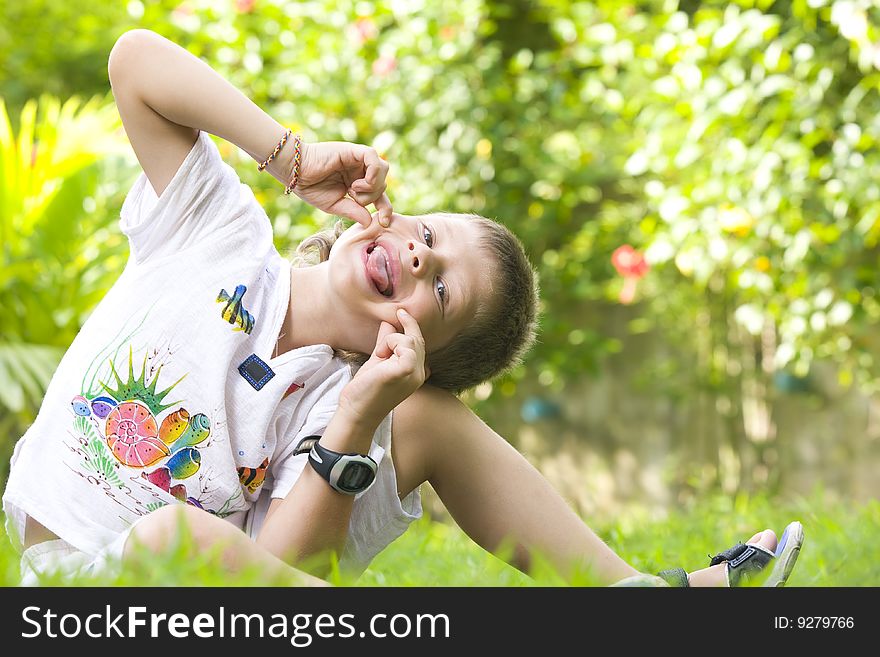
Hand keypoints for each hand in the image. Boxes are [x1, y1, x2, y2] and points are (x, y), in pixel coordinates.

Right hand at [293, 141, 392, 226]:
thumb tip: (370, 222)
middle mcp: (360, 170)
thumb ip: (354, 212)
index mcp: (358, 183)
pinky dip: (372, 173)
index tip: (384, 223)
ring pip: (383, 169)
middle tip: (353, 198)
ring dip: (372, 185)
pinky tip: (357, 183)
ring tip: (353, 189)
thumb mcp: (335, 205)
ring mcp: (358, 159)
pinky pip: (373, 157)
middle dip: (373, 197)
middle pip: (384, 183)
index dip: (386, 209)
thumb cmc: (311, 188)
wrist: (295, 174)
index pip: (381, 196)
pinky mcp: (353, 150)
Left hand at [337, 309, 429, 430]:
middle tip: (398, 313)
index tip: (401, 312)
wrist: (356, 411)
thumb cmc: (365, 390)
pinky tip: (380, 355)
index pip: (419, 345)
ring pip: (411, 341)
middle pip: (417, 340)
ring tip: (378, 354)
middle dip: (407, 325)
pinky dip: (391, 344)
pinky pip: (405, 346)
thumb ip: (384, 344)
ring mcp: (414, 374)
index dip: (412, 327)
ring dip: (391, 340)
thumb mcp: (377, 361)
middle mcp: (419, 374)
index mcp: (414, 372)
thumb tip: (388, 324)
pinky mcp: (405, 371)